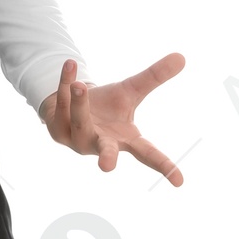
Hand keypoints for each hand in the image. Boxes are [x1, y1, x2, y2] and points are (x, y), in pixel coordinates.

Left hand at [39, 54, 186, 183]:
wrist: (73, 105)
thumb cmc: (107, 106)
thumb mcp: (131, 91)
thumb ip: (154, 77)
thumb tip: (181, 56)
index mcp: (124, 140)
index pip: (148, 155)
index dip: (164, 166)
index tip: (179, 181)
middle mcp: (100, 143)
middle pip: (106, 151)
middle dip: (107, 158)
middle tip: (107, 167)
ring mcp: (76, 138)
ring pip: (79, 121)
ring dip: (79, 103)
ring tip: (80, 85)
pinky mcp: (57, 128)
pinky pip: (61, 102)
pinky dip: (65, 83)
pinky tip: (70, 65)